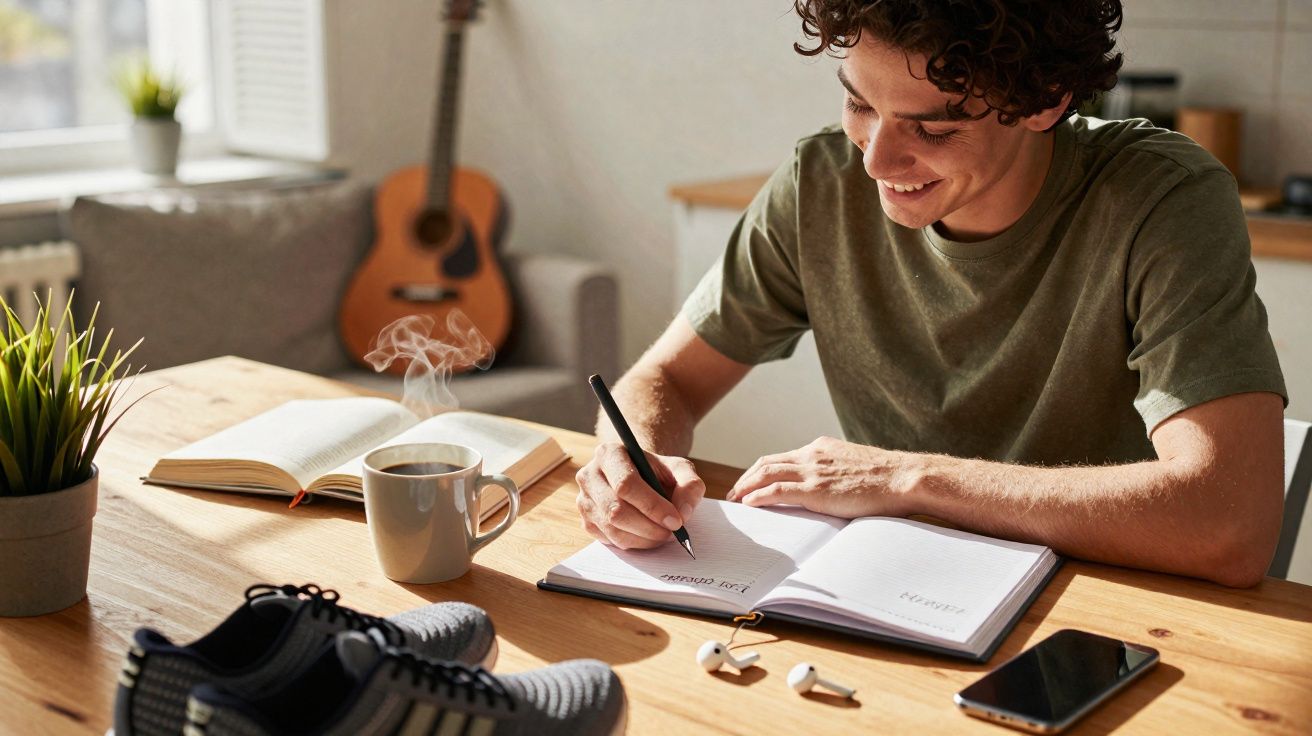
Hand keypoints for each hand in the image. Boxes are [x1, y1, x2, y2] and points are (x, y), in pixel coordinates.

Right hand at [575, 442, 706, 549]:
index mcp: (610, 453)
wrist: (639, 476)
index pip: (626, 484)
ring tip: (663, 533)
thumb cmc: (657, 472)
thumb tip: (683, 512)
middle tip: (672, 531)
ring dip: (643, 537)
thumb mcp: (679, 469)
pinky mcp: (586, 521)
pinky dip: (634, 542)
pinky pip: (609, 540)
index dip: (652, 506)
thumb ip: (689, 485)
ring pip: (612, 528)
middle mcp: (589, 475)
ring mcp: (584, 500)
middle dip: (649, 526)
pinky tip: (648, 534)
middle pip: (616, 510)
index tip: (676, 520)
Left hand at [725, 436, 914, 517]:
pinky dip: (759, 496)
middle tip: (735, 493)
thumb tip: (829, 490)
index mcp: (822, 448)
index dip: (762, 470)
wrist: (904, 477)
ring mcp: (813, 470)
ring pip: (766, 473)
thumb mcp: (855, 467)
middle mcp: (812, 454)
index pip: (782, 457)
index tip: (751, 482)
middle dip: (747, 477)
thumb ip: (836, 473)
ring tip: (736, 500)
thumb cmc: (888, 479)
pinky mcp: (815, 488)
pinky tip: (749, 503)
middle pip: (766, 462)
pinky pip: (777, 490)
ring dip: (746, 487)